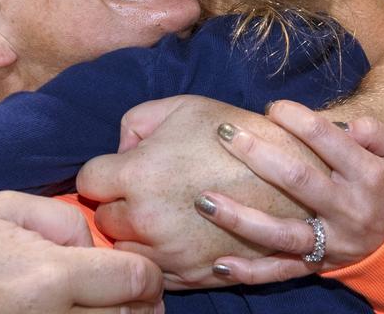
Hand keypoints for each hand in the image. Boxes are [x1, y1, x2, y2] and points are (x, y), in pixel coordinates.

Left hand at [78, 96, 325, 288]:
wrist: (294, 176)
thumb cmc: (237, 135)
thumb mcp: (183, 107)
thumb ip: (136, 122)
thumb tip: (121, 149)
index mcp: (138, 175)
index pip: (90, 181)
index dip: (106, 171)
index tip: (124, 168)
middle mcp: (147, 220)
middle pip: (104, 220)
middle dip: (119, 205)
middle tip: (146, 190)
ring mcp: (170, 253)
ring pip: (126, 251)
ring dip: (137, 234)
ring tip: (163, 213)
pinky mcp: (193, 275)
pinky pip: (156, 273)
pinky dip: (161, 257)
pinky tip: (178, 235)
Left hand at [196, 102, 383, 283]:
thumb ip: (376, 132)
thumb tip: (346, 123)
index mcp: (369, 175)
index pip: (327, 139)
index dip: (296, 118)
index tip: (272, 107)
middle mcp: (348, 209)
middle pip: (296, 180)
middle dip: (256, 153)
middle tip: (224, 132)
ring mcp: (332, 242)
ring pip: (280, 232)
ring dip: (238, 217)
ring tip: (203, 200)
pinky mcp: (320, 265)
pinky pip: (281, 271)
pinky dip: (250, 271)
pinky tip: (218, 264)